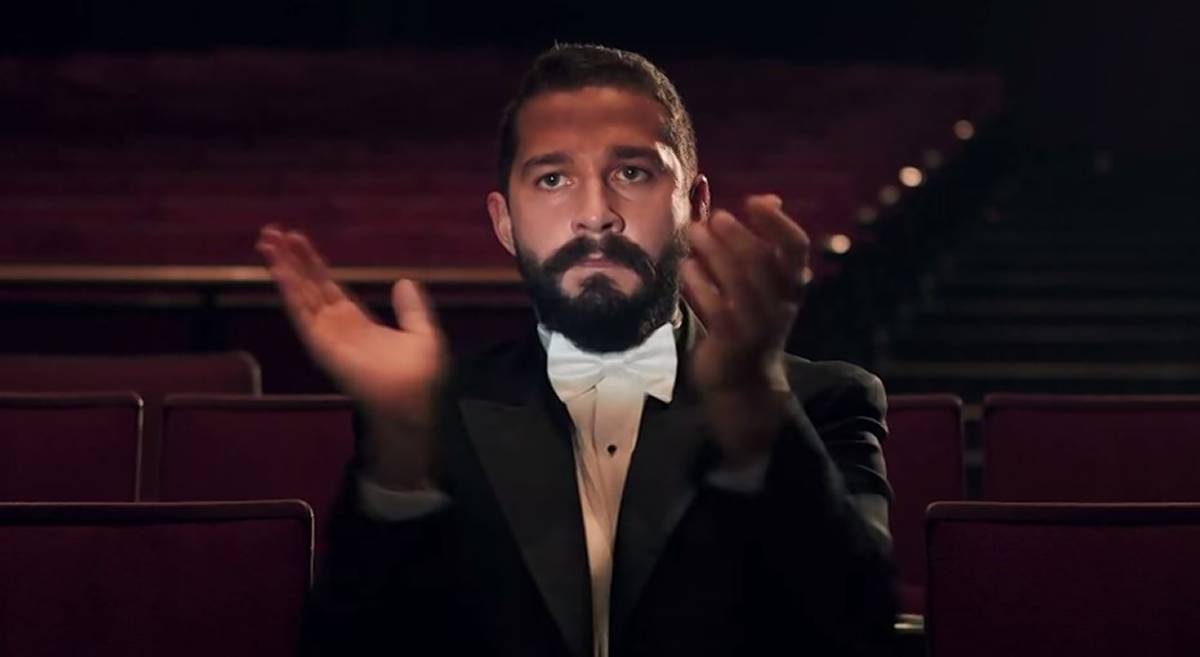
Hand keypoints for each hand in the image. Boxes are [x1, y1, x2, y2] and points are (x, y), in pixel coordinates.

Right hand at [256, 226, 448, 487]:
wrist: (413, 399)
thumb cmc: (419, 376)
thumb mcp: (421, 332)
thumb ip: (411, 308)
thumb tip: (405, 282)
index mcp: (356, 322)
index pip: (327, 285)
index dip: (312, 263)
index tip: (297, 238)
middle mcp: (335, 326)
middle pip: (307, 285)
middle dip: (290, 259)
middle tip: (272, 231)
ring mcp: (325, 335)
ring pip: (299, 294)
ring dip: (283, 268)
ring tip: (267, 241)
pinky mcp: (321, 345)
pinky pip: (301, 313)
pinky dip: (290, 291)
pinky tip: (279, 270)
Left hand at [680, 194, 809, 464]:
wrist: (745, 384)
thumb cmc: (749, 321)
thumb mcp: (765, 284)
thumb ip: (764, 242)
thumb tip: (770, 197)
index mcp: (792, 287)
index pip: (796, 247)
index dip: (776, 222)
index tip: (753, 201)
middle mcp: (780, 305)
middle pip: (763, 261)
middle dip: (736, 235)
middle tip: (711, 216)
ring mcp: (757, 325)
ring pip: (738, 282)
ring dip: (714, 252)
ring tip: (693, 232)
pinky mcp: (731, 342)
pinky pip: (715, 307)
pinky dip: (698, 283)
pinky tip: (685, 266)